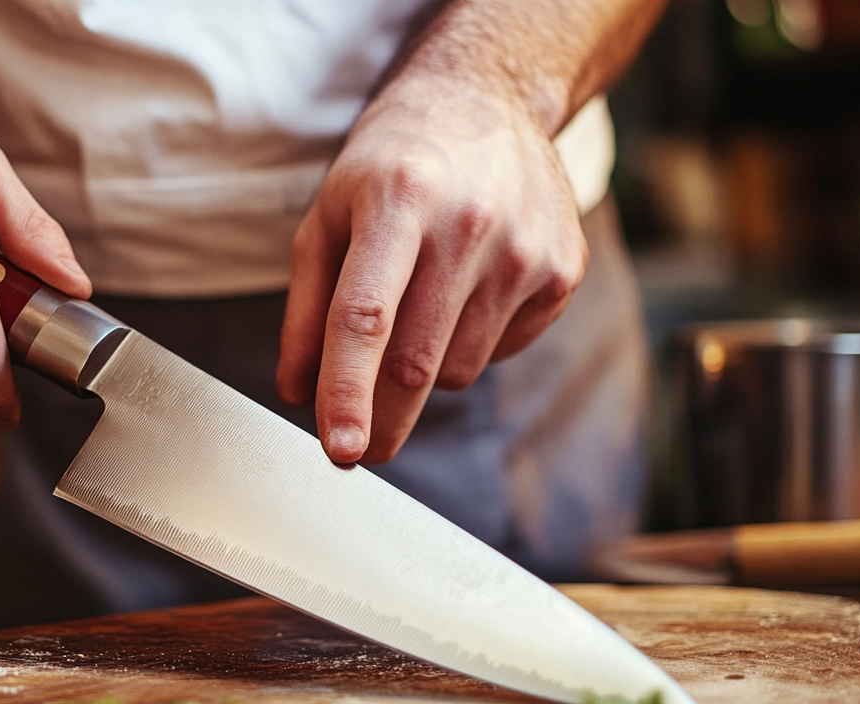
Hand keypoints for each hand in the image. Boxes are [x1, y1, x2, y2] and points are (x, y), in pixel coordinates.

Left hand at [276, 78, 587, 463]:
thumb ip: (307, 307)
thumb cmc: (394, 161)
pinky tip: (461, 295)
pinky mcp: (563, 271)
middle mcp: (469, 224)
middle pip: (416, 362)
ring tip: (416, 309)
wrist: (488, 100)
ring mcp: (525, 250)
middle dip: (380, 422)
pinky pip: (500, 352)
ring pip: (458, 370)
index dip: (348, 391)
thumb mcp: (329, 215)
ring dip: (423, 371)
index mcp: (399, 200)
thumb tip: (297, 390)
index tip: (340, 447)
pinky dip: (467, 346)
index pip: (366, 318)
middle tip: (356, 447)